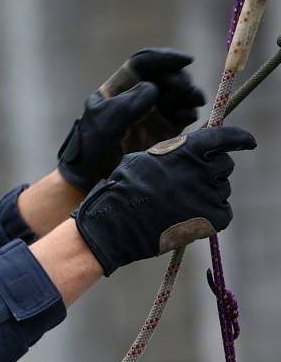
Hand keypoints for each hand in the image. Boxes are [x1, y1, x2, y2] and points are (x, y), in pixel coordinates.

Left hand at [58, 49, 205, 192]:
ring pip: (180, 94)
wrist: (95, 177)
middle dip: (179, 78)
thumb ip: (126, 105)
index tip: (185, 60)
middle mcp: (140, 95)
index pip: (145, 63)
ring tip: (194, 100)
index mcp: (121, 86)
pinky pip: (185, 114)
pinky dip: (190, 112)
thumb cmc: (93, 146)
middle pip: (167, 76)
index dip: (164, 58)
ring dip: (190, 94)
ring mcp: (155, 111)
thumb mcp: (104, 123)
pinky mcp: (166, 128)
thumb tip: (152, 89)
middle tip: (183, 89)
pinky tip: (188, 117)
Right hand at [73, 126, 255, 275]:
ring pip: (222, 189)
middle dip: (212, 171)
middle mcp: (202, 169)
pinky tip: (187, 217)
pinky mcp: (212, 219)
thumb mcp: (142, 159)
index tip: (248, 143)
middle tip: (190, 182)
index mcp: (185, 149)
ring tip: (180, 204)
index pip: (224, 137)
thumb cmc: (122, 190)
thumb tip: (189, 150)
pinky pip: (222, 212)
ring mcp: (208, 194)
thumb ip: (172, 153)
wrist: (115, 224)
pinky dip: (210, 215)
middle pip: (224, 165)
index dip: (239, 139)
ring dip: (208, 193)